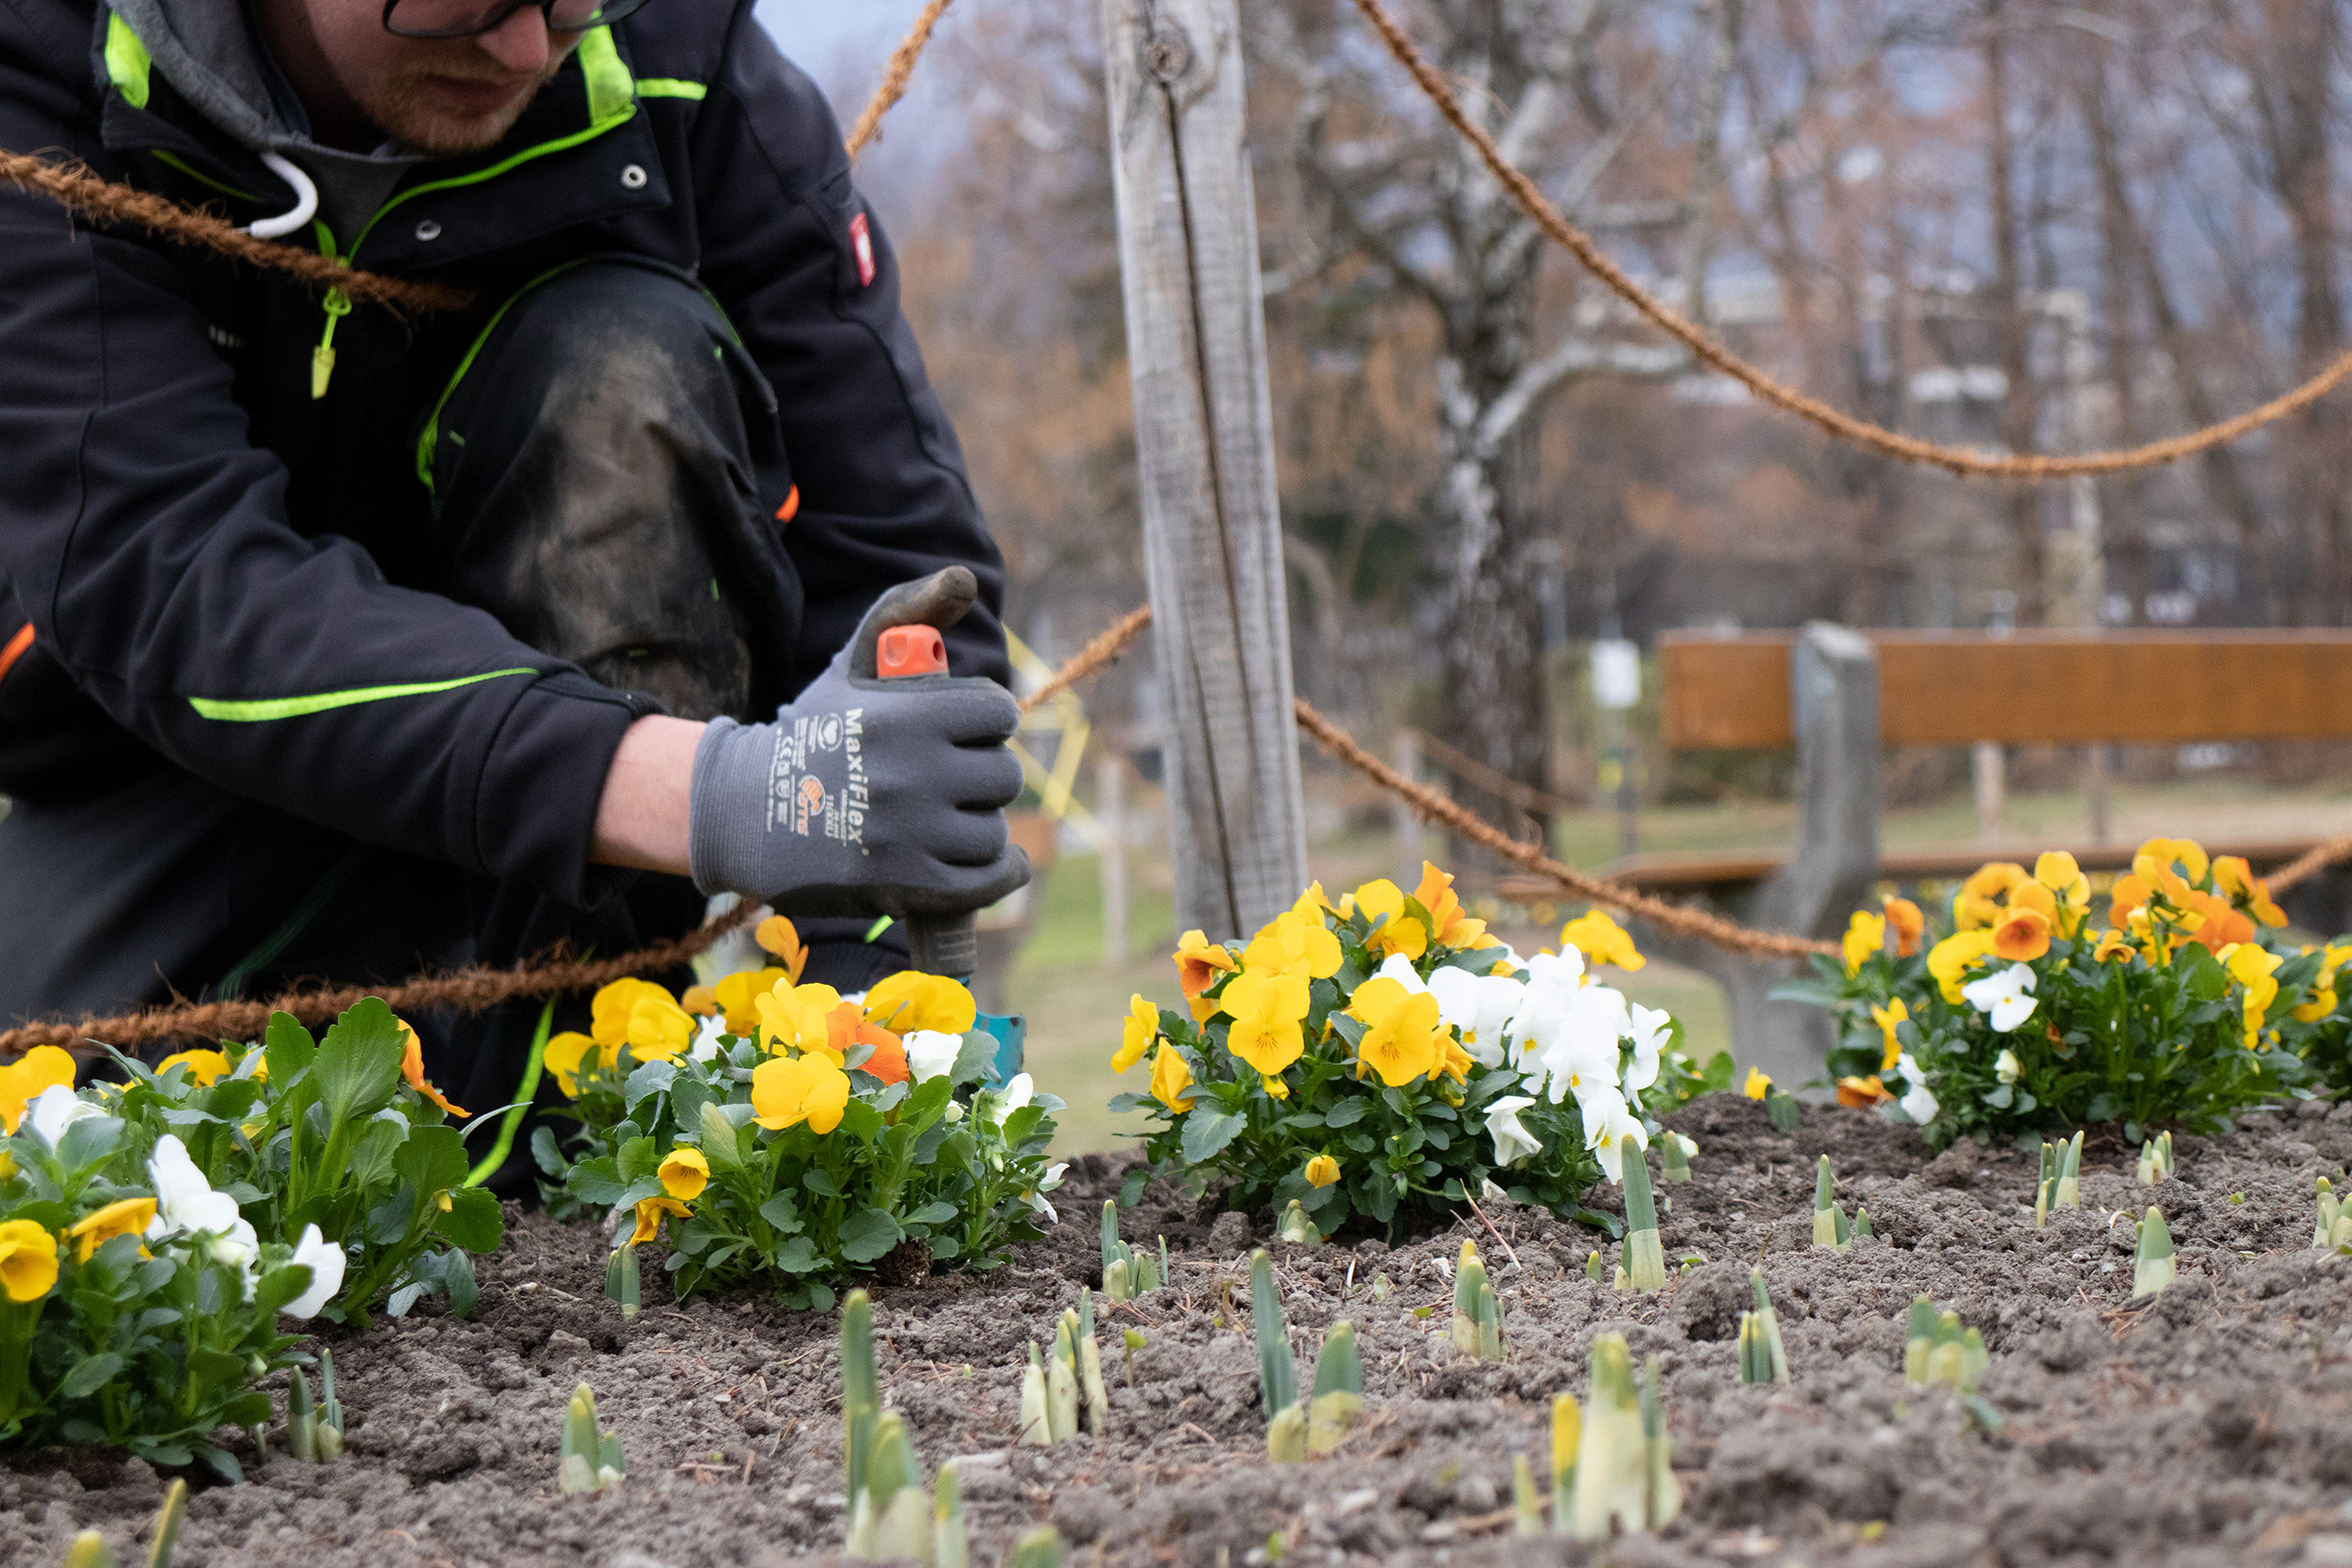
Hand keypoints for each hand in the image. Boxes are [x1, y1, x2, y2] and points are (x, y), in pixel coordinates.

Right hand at [687, 568, 1028, 917]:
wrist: (750, 812)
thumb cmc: (815, 732)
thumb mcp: (854, 664)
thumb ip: (907, 612)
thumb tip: (965, 580)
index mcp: (906, 717)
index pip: (1000, 713)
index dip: (986, 720)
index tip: (965, 729)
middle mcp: (911, 777)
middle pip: (1004, 776)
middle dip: (983, 773)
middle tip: (953, 777)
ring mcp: (910, 837)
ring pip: (995, 831)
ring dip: (980, 824)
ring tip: (950, 817)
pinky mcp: (907, 886)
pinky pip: (987, 879)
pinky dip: (998, 870)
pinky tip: (987, 859)